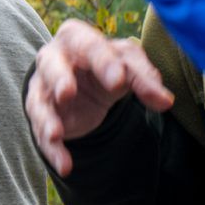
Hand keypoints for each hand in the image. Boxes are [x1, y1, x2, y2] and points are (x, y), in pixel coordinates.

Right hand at [25, 19, 174, 176]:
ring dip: (46, 118)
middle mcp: (53, 58)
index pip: (89, 45)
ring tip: (55, 134)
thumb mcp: (129, 67)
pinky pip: (41, 131)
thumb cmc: (108, 67)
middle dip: (58, 78)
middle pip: (51, 65)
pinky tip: (65, 165)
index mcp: (77, 38)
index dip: (103, 62)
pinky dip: (52, 149)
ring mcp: (43, 87)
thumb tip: (165, 101)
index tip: (119, 80)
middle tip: (67, 93)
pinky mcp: (41, 113)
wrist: (86, 83)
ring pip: (38, 101)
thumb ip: (145, 80)